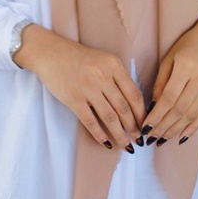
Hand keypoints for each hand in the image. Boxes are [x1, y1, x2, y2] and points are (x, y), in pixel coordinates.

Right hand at [14, 24, 145, 151]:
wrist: (51, 53)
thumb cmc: (79, 57)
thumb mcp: (103, 60)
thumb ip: (117, 77)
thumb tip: (133, 104)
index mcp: (113, 65)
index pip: (134, 93)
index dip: (142, 113)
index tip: (146, 124)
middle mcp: (102, 76)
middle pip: (124, 107)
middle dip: (134, 127)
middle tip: (139, 140)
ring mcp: (87, 88)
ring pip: (110, 117)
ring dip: (121, 134)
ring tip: (127, 146)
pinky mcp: (73, 99)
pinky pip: (90, 121)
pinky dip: (100, 135)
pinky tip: (107, 143)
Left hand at [142, 9, 197, 146]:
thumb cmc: (188, 45)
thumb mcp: (170, 58)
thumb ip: (161, 82)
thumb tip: (153, 107)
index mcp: (187, 66)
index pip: (169, 97)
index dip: (156, 115)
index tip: (145, 127)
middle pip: (180, 109)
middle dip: (164, 126)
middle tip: (150, 137)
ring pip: (192, 115)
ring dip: (176, 130)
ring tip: (162, 139)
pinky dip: (192, 127)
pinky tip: (181, 137)